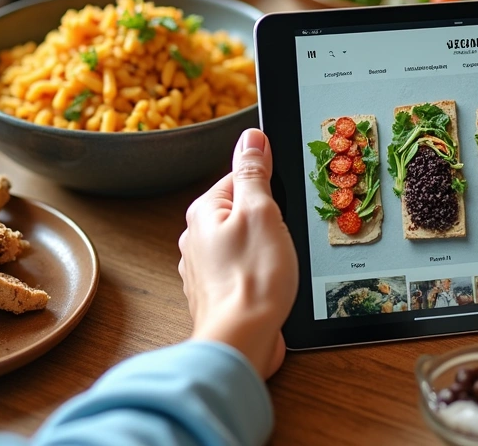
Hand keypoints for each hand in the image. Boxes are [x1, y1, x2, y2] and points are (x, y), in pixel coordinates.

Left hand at [179, 129, 297, 378]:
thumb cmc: (252, 278)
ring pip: (244, 243)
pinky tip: (269, 285)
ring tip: (276, 265)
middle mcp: (196, 238)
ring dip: (265, 250)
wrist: (240, 340)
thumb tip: (251, 137)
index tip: (282, 204)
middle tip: (282, 238)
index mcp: (204, 211)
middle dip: (269, 222)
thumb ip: (254, 173)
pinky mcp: (216, 293)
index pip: (240, 178)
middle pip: (243, 211)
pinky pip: (242, 270)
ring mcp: (203, 268)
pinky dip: (258, 274)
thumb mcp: (261, 212)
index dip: (269, 189)